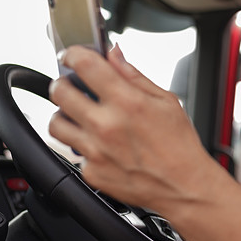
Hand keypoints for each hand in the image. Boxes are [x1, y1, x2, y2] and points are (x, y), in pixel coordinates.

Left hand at [47, 45, 220, 213]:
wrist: (184, 187)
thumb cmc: (180, 146)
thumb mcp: (166, 101)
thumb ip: (134, 76)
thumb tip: (115, 55)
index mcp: (127, 102)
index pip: (84, 65)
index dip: (73, 54)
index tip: (72, 56)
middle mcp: (106, 125)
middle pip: (59, 92)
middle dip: (63, 83)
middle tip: (72, 86)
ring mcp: (95, 151)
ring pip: (56, 123)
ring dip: (64, 114)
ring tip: (79, 115)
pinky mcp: (91, 172)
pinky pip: (72, 152)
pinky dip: (82, 145)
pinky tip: (98, 143)